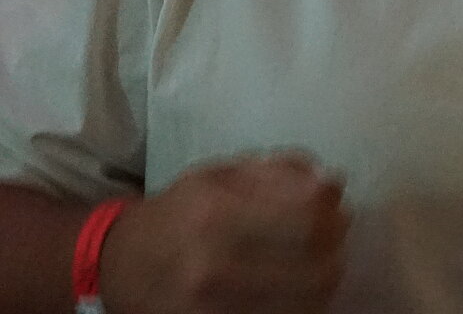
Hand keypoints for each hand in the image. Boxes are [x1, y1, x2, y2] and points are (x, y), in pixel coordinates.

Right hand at [99, 152, 348, 313]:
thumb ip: (280, 171)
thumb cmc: (179, 213)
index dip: (333, 210)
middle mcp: (212, 266)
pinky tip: (295, 286)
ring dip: (324, 277)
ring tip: (316, 259)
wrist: (118, 267)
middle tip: (333, 233)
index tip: (334, 203)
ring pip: (308, 302)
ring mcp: (213, 309)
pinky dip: (302, 302)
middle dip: (335, 246)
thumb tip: (333, 182)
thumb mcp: (220, 175)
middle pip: (317, 267)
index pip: (307, 217)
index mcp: (214, 213)